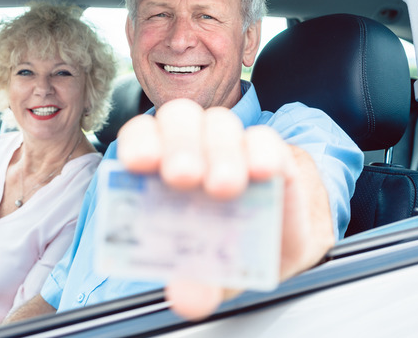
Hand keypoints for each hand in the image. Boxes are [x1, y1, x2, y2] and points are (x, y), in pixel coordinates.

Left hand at [117, 98, 334, 319]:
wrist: (278, 248)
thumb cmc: (228, 248)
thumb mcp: (210, 274)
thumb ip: (196, 284)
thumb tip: (186, 298)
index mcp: (163, 168)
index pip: (141, 136)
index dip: (139, 142)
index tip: (140, 162)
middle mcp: (194, 147)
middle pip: (179, 119)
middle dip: (179, 144)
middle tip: (184, 177)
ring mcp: (231, 145)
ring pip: (219, 123)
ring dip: (219, 150)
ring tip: (223, 186)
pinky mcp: (270, 152)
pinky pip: (264, 138)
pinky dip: (261, 151)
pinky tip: (261, 171)